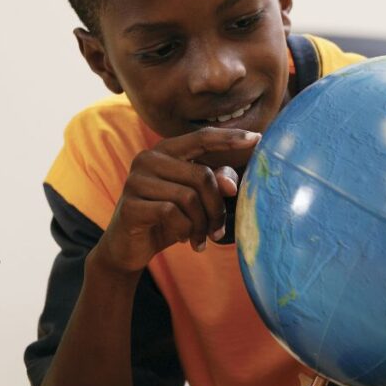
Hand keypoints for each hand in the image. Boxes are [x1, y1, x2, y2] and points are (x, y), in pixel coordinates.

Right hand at [94, 127, 259, 273]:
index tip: (257, 138)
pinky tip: (183, 239)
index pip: (202, 137)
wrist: (127, 248)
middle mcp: (148, 158)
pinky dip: (184, 230)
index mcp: (166, 151)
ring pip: (189, 197)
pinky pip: (171, 213)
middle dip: (216, 208)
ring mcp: (136, 180)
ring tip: (200, 238)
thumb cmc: (167, 218)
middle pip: (202, 175)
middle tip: (218, 230)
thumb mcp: (195, 200)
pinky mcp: (130, 204)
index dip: (230, 138)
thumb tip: (231, 185)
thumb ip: (215, 184)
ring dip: (201, 224)